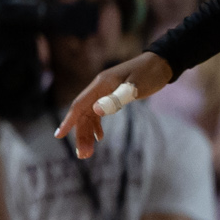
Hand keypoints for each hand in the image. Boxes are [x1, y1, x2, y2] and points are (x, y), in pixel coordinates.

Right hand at [54, 52, 173, 158]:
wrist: (160, 64)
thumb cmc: (149, 74)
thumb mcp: (135, 86)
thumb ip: (116, 98)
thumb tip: (96, 111)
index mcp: (101, 84)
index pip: (80, 105)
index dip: (69, 121)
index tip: (58, 135)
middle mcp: (98, 88)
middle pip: (84, 114)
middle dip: (81, 134)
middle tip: (83, 155)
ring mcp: (104, 92)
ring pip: (90, 115)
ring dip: (88, 133)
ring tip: (88, 153)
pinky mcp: (111, 96)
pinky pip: (98, 113)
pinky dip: (97, 126)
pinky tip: (99, 138)